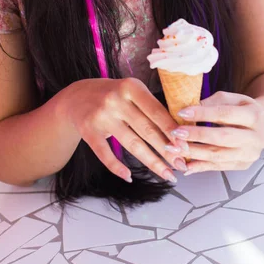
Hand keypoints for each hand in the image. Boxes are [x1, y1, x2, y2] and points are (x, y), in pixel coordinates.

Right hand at [64, 77, 188, 182]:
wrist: (76, 97)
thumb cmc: (113, 95)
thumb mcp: (132, 91)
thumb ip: (151, 107)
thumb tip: (178, 134)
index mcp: (130, 87)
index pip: (156, 111)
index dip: (172, 130)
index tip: (186, 146)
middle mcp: (115, 100)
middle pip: (147, 130)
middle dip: (167, 150)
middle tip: (182, 165)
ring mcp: (101, 117)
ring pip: (132, 144)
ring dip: (152, 162)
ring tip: (167, 174)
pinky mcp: (89, 132)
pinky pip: (106, 154)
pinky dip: (117, 167)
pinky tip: (129, 176)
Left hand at [170, 91, 263, 174]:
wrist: (261, 125)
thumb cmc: (241, 108)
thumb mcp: (230, 98)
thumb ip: (211, 103)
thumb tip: (188, 110)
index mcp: (255, 116)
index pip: (225, 114)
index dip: (202, 114)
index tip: (182, 113)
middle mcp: (256, 137)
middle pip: (223, 137)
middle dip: (197, 135)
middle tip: (177, 133)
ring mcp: (250, 154)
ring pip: (219, 155)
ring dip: (195, 153)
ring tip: (176, 148)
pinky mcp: (242, 165)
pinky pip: (219, 167)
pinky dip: (201, 166)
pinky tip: (187, 165)